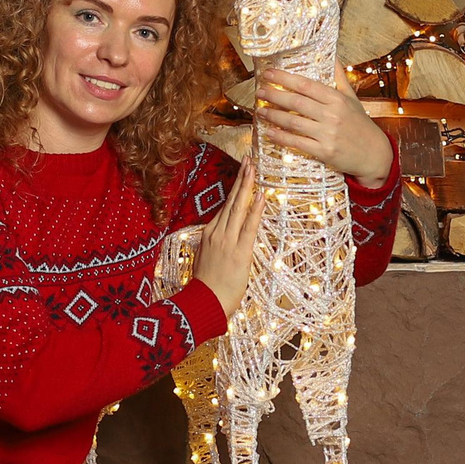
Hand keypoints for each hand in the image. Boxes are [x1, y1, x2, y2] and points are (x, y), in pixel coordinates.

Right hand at [191, 156, 262, 316]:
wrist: (204, 303)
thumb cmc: (206, 286)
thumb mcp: (206, 259)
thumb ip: (214, 245)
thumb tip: (222, 237)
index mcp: (209, 234)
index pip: (225, 206)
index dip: (234, 189)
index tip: (241, 173)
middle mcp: (217, 233)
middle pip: (231, 201)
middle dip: (241, 179)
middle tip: (248, 159)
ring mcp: (227, 241)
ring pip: (238, 208)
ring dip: (247, 186)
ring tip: (254, 168)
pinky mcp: (239, 251)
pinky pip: (248, 226)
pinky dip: (255, 210)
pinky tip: (260, 196)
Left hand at [257, 70, 395, 187]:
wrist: (374, 153)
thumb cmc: (359, 124)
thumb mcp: (352, 98)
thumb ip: (339, 77)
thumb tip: (332, 55)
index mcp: (337, 99)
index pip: (306, 85)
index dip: (284, 78)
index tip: (268, 73)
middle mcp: (332, 115)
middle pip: (296, 102)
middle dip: (274, 95)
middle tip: (259, 91)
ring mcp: (328, 134)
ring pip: (293, 122)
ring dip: (273, 116)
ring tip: (260, 110)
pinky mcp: (324, 151)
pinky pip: (297, 143)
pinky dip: (281, 137)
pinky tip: (269, 132)